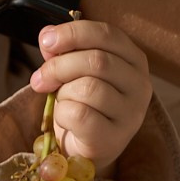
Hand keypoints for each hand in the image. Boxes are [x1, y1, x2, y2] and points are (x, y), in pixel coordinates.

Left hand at [29, 19, 151, 171]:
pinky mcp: (114, 138)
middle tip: (39, 78)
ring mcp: (131, 114)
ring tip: (60, 101)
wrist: (84, 147)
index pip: (106, 34)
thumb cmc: (82, 101)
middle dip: (59, 66)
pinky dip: (62, 113)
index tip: (46, 41)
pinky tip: (65, 118)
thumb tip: (48, 40)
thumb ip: (64, 50)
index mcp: (134, 59)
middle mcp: (140, 84)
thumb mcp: (75, 69)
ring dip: (62, 92)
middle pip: (96, 61)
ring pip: (88, 88)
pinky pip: (80, 115)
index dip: (72, 33)